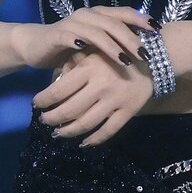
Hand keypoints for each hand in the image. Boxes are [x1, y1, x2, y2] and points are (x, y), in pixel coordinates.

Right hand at [22, 5, 160, 68]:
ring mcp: (73, 23)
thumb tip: (142, 54)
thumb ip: (113, 45)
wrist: (36, 46)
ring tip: (126, 60)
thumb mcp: (94, 46)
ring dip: (113, 45)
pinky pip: (72, 36)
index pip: (124, 13)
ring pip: (97, 30)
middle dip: (131, 38)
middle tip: (145, 54)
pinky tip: (88, 50)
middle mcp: (88, 15)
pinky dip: (81, 41)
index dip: (141, 19)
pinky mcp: (58, 33)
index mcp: (99, 15)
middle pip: (114, 23)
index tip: (158, 30)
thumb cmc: (69, 47)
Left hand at [33, 48, 153, 145]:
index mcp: (89, 68)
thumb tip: (56, 81)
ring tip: (58, 133)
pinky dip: (93, 140)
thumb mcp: (94, 49)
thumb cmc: (119, 50)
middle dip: (52, 118)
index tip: (36, 104)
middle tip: (44, 120)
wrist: (155, 57)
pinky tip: (83, 143)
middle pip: (68, 111)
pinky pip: (107, 131)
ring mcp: (115, 101)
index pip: (58, 90)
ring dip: (68, 132)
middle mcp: (100, 86)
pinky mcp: (128, 112)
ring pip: (85, 124)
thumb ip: (74, 62)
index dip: (43, 100)